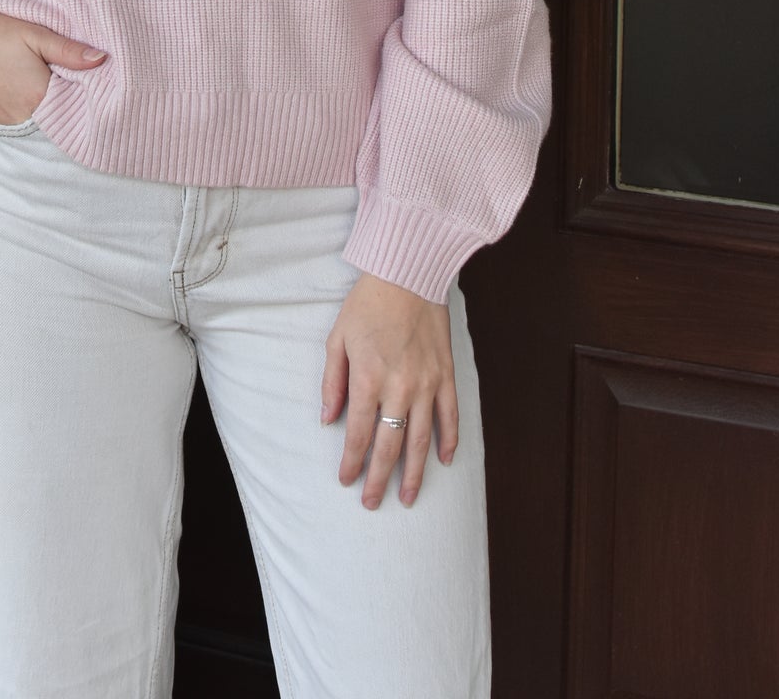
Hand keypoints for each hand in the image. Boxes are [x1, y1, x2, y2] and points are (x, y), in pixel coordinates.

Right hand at [0, 9, 108, 124]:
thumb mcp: (33, 35)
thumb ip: (68, 51)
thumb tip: (102, 59)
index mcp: (39, 97)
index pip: (76, 105)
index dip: (85, 93)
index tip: (90, 81)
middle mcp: (25, 118)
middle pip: (58, 116)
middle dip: (66, 101)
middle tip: (69, 80)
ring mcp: (7, 123)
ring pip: (40, 121)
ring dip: (46, 107)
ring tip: (44, 83)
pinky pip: (20, 122)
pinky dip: (27, 111)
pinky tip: (25, 90)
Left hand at [321, 274, 458, 509]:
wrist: (408, 275)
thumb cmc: (367, 305)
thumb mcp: (337, 338)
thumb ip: (332, 382)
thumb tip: (328, 419)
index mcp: (368, 378)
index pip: (358, 432)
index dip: (351, 461)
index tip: (346, 480)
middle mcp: (399, 387)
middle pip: (389, 445)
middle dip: (379, 478)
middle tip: (372, 503)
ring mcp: (427, 383)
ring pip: (422, 440)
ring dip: (415, 473)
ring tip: (409, 498)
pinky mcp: (446, 375)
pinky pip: (450, 416)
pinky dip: (449, 441)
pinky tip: (444, 460)